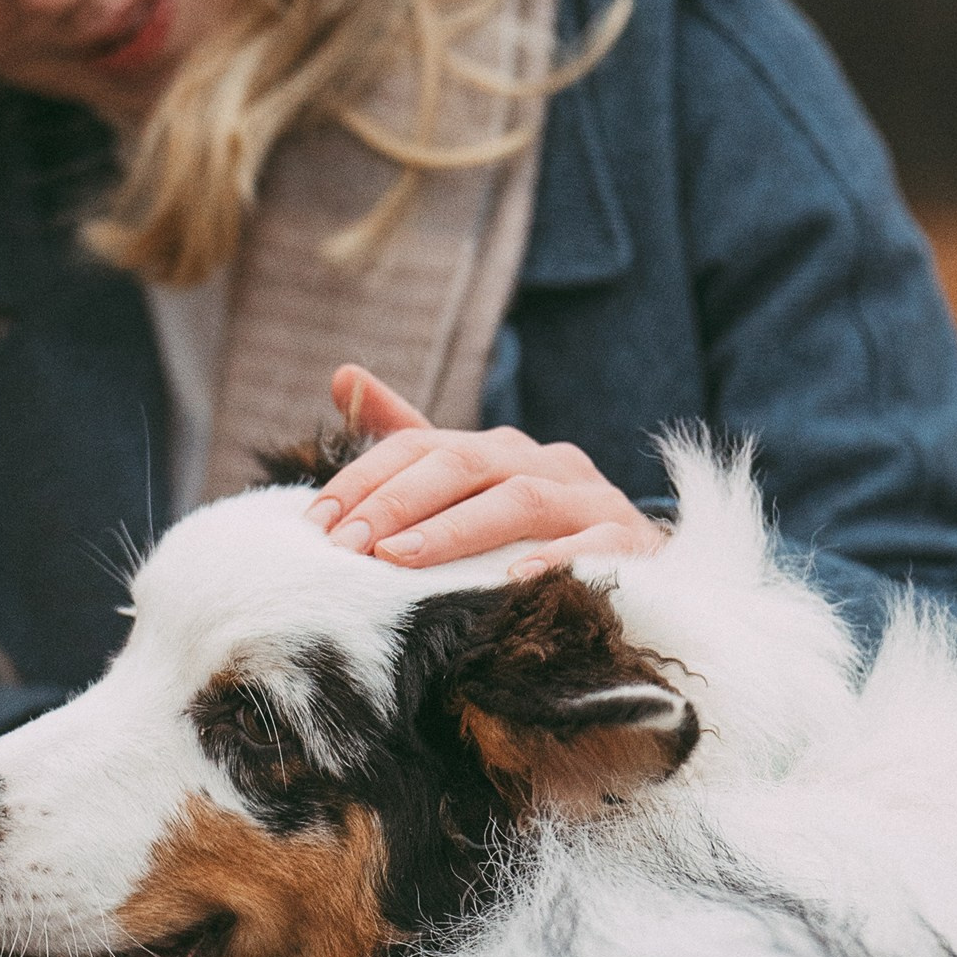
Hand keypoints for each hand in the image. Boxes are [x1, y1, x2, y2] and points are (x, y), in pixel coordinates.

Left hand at [309, 367, 665, 573]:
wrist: (640, 563)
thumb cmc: (538, 532)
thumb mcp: (471, 486)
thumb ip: (410, 437)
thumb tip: (343, 375)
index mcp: (497, 448)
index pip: (420, 445)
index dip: (365, 478)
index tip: (316, 523)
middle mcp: (541, 460)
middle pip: (464, 464)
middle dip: (399, 504)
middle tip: (349, 545)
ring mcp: (589, 498)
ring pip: (521, 501)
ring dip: (456, 530)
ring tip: (401, 561)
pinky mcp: (628, 540)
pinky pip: (593, 545)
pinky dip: (555, 560)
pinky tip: (514, 581)